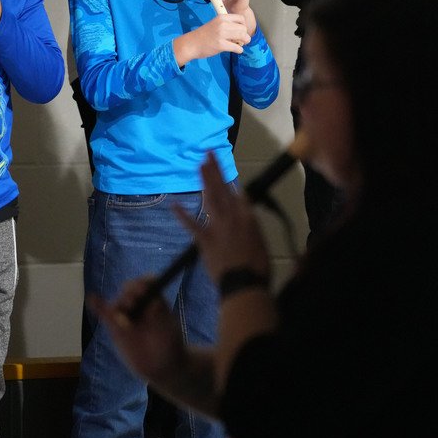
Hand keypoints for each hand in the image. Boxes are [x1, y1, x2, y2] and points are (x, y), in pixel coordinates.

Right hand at [90, 278, 185, 384]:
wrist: (162, 367)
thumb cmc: (169, 346)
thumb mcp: (169, 331)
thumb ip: (161, 317)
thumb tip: (154, 303)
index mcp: (154, 300)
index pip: (147, 284)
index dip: (144, 283)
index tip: (145, 288)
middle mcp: (139, 304)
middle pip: (131, 291)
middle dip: (131, 293)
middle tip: (134, 303)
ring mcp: (126, 316)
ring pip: (118, 304)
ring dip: (120, 306)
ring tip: (126, 323)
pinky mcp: (115, 328)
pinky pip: (105, 315)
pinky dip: (98, 306)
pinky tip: (92, 299)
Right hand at [174, 14, 249, 65]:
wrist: (191, 44)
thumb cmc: (204, 35)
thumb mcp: (215, 24)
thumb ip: (227, 25)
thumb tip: (242, 31)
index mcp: (222, 17)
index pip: (241, 18)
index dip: (243, 26)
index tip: (239, 31)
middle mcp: (223, 24)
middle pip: (243, 28)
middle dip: (245, 36)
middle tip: (240, 40)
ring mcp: (222, 34)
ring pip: (243, 37)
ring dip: (244, 42)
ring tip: (238, 45)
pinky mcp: (221, 45)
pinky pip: (237, 48)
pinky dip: (239, 50)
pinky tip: (235, 50)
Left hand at [176, 152, 269, 285]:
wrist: (244, 284)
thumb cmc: (259, 266)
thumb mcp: (262, 242)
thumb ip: (253, 225)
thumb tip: (247, 215)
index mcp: (248, 217)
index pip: (239, 194)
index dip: (231, 181)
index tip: (224, 168)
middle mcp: (231, 216)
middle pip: (223, 189)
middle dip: (215, 170)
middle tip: (208, 154)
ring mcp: (216, 226)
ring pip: (210, 199)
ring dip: (205, 181)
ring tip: (200, 165)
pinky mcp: (204, 239)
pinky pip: (192, 225)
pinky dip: (182, 215)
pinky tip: (174, 205)